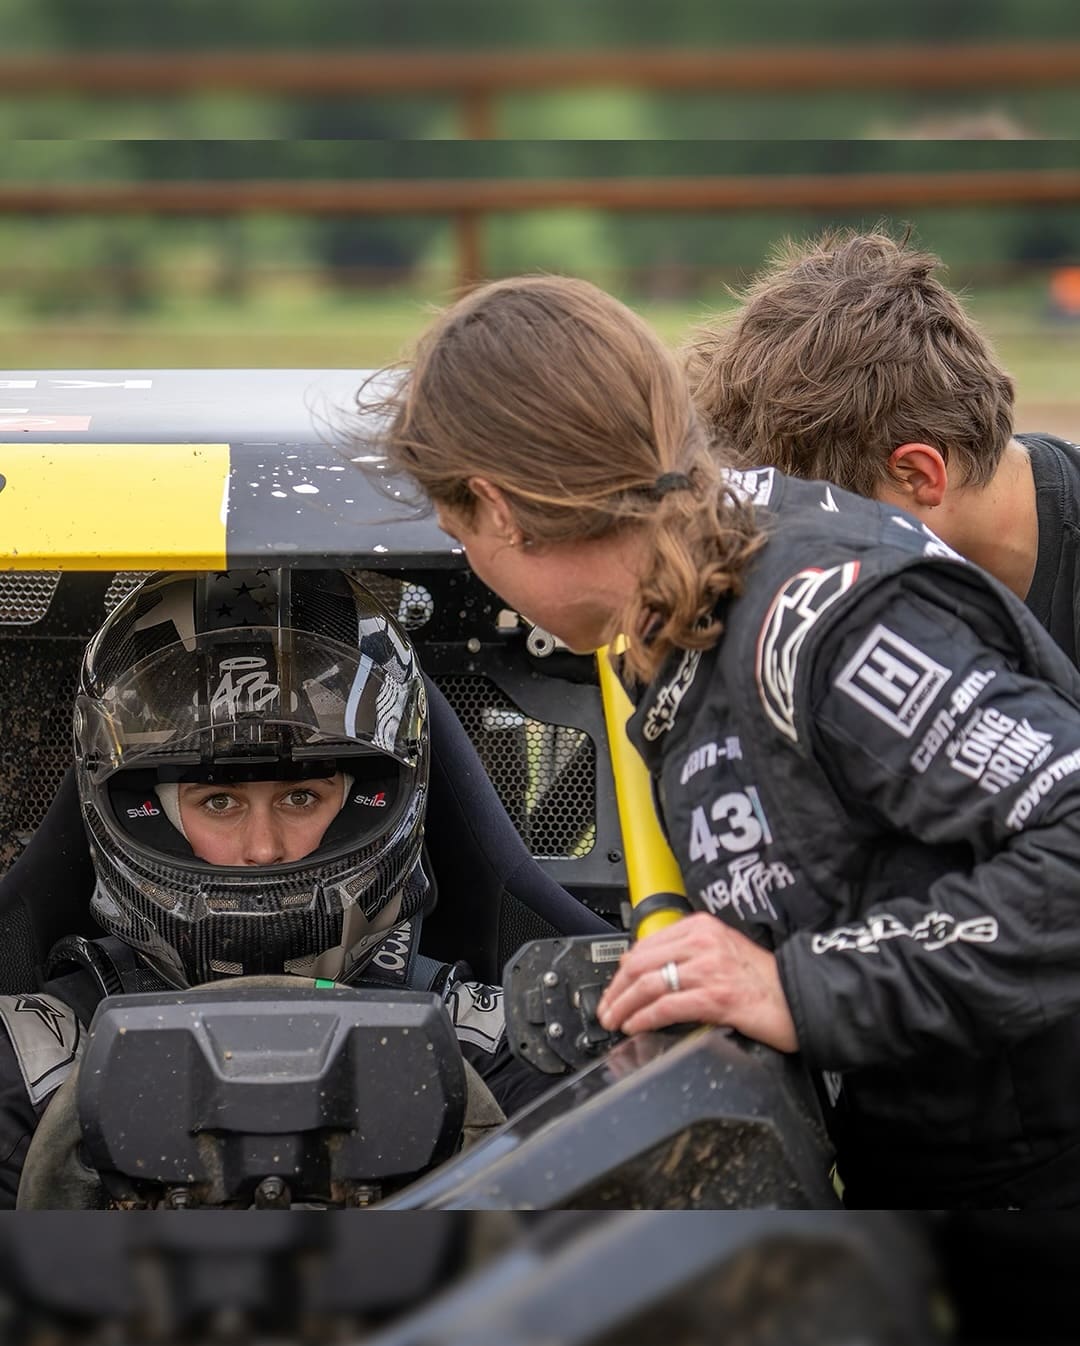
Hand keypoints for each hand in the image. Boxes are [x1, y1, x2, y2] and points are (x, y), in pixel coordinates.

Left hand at [596, 912, 798, 1053]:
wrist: (799, 998)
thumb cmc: (765, 980)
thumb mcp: (723, 951)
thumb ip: (689, 953)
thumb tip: (649, 970)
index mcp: (702, 927)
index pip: (646, 945)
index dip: (621, 970)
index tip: (613, 987)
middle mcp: (703, 943)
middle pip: (640, 964)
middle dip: (616, 990)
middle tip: (606, 1009)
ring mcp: (709, 969)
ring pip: (648, 985)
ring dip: (623, 1007)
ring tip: (614, 1021)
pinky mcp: (715, 997)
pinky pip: (666, 1007)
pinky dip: (644, 1018)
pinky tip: (635, 1027)